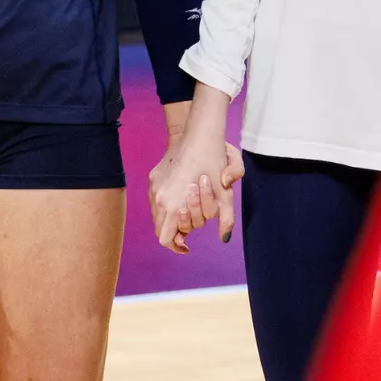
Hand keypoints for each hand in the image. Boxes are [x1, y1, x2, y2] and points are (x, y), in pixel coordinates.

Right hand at [150, 129, 243, 254]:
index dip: (175, 247)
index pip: (165, 239)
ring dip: (170, 219)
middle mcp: (159, 197)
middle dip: (175, 232)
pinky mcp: (154, 176)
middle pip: (159, 228)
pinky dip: (166, 205)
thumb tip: (224, 238)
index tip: (187, 247)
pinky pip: (156, 199)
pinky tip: (182, 197)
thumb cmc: (214, 162)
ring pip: (156, 214)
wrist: (199, 134)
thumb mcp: (225, 193)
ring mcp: (154, 186)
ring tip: (187, 213)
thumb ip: (226, 219)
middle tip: (190, 232)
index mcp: (173, 205)